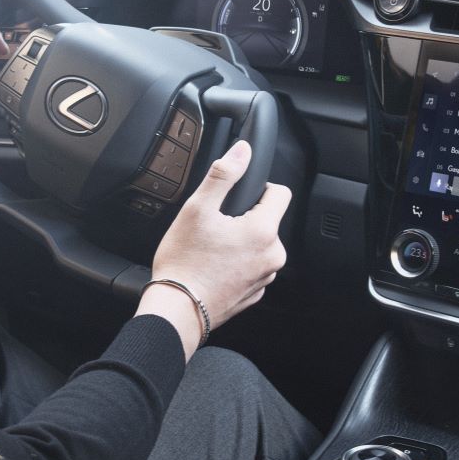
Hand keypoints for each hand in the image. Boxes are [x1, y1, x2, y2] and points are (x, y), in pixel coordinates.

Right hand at [140, 140, 291, 357]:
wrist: (177, 308)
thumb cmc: (184, 262)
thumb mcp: (198, 208)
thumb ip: (224, 174)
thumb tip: (243, 151)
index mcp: (264, 231)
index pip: (281, 193)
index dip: (259, 188)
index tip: (237, 197)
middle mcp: (272, 256)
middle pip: (268, 220)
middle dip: (246, 217)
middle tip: (216, 226)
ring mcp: (265, 277)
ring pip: (260, 244)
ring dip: (242, 241)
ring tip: (213, 248)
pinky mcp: (255, 293)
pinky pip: (253, 266)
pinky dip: (238, 262)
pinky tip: (215, 265)